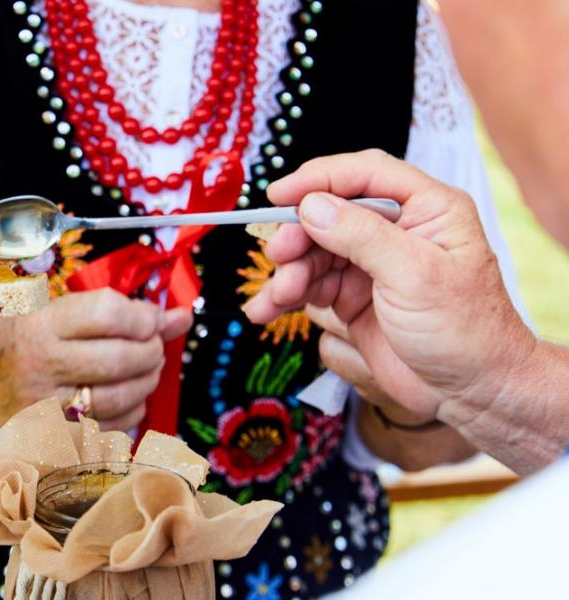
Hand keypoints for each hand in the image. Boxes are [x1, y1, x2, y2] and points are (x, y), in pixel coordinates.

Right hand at [0, 288, 192, 430]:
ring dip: (148, 381)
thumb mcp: (56, 310)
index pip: (107, 313)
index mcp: (41, 324)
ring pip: (120, 397)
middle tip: (153, 345)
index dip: (142, 316)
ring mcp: (46, 406)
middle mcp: (41, 365)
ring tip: (147, 368)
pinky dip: (133, 410)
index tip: (149, 318)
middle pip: (120, 359)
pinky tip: (130, 395)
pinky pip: (111, 426)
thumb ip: (119, 310)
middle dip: (152, 350)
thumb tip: (182, 316)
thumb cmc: (19, 340)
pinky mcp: (53, 435)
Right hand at [243, 150, 534, 422]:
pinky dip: (285, 297)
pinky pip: (310, 286)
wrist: (470, 392)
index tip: (280, 194)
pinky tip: (266, 310)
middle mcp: (396, 230)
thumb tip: (312, 206)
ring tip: (276, 299)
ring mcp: (372, 264)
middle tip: (279, 255)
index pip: (366, 175)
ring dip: (289, 273)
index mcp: (427, 209)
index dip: (320, 178)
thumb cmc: (465, 331)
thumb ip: (362, 236)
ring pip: (314, 252)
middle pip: (330, 214)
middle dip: (299, 235)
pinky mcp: (353, 296)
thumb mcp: (415, 275)